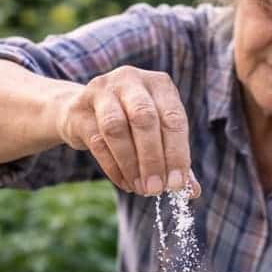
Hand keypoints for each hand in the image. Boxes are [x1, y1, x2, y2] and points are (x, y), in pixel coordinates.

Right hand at [55, 66, 199, 196]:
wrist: (86, 111)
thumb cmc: (134, 123)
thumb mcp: (159, 132)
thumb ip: (176, 158)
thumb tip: (192, 191)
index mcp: (159, 84)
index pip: (173, 118)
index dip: (177, 153)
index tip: (177, 184)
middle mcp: (130, 80)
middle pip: (144, 119)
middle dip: (152, 159)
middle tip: (156, 189)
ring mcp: (101, 91)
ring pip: (116, 128)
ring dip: (131, 164)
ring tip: (141, 189)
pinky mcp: (79, 109)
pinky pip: (96, 141)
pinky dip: (113, 168)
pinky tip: (125, 183)